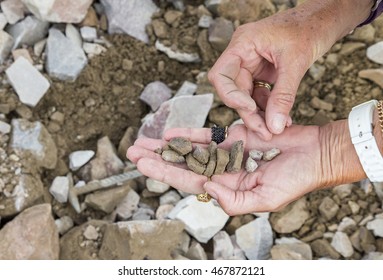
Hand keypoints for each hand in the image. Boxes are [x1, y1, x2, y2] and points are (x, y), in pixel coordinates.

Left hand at [127, 124, 328, 214]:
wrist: (313, 154)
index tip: (142, 166)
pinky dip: (189, 133)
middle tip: (131, 152)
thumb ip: (234, 200)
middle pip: (182, 165)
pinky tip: (169, 133)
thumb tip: (206, 188)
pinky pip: (207, 134)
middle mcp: (221, 171)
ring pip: (190, 149)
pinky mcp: (234, 136)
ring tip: (141, 142)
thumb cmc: (295, 180)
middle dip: (156, 160)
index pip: (188, 182)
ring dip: (166, 146)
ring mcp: (226, 153)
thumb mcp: (265, 199)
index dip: (164, 174)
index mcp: (226, 188)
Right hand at [208, 0, 365, 138]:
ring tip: (275, 128)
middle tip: (265, 131)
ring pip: (247, 96)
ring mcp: (252, 64)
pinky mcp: (262, 72)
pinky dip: (269, 107)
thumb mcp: (296, 62)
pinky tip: (281, 118)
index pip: (221, 75)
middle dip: (249, 113)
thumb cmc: (309, 28)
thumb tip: (274, 125)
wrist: (324, 20)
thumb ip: (283, 96)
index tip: (251, 110)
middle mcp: (242, 55)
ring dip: (259, 114)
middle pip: (234, 90)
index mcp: (242, 44)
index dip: (231, 96)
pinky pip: (259, 94)